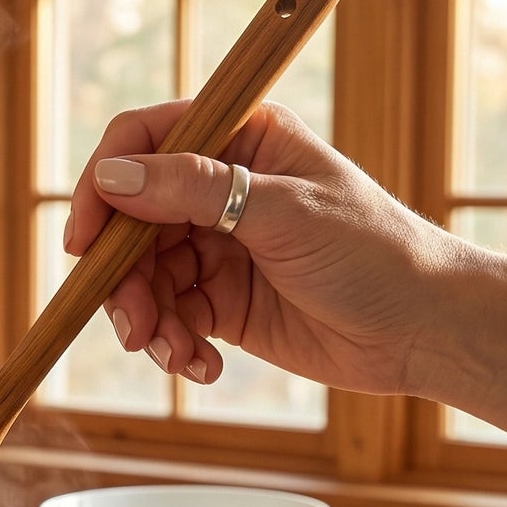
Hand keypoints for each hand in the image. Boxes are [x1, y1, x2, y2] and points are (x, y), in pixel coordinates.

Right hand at [63, 101, 453, 395]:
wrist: (421, 331)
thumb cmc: (372, 253)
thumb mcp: (281, 213)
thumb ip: (194, 191)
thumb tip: (113, 178)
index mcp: (240, 140)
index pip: (145, 141)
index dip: (104, 184)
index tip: (84, 239)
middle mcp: (220, 187)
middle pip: (131, 222)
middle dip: (123, 278)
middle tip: (133, 325)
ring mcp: (217, 246)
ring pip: (142, 278)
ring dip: (148, 321)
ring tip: (173, 354)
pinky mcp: (220, 301)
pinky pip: (169, 318)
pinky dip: (174, 346)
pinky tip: (200, 367)